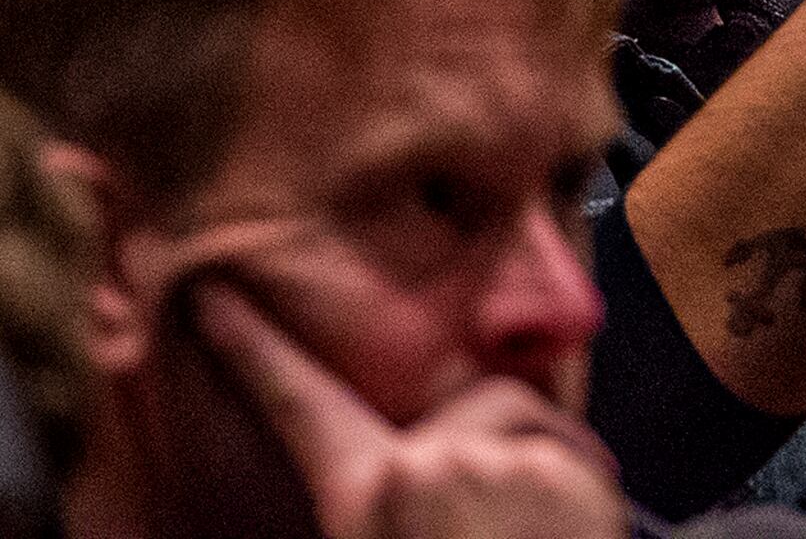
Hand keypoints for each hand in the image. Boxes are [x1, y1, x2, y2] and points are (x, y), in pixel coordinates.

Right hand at [197, 280, 625, 538]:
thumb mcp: (381, 537)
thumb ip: (386, 498)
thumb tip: (394, 467)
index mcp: (366, 495)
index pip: (302, 405)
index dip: (256, 351)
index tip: (217, 296)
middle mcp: (426, 465)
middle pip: (475, 402)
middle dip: (497, 436)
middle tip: (508, 516)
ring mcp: (498, 460)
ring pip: (529, 421)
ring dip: (542, 460)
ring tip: (535, 533)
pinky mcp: (565, 468)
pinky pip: (577, 448)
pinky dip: (583, 479)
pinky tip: (567, 536)